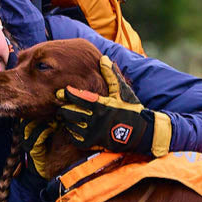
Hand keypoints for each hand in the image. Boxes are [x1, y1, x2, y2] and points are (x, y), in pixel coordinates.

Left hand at [56, 55, 170, 156]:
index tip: (63, 92)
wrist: (141, 132)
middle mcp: (95, 119)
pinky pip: (74, 138)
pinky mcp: (93, 143)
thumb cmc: (131, 109)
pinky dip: (70, 132)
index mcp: (101, 105)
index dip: (68, 94)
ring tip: (64, 115)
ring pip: (70, 125)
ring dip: (66, 119)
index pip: (77, 97)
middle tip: (59, 104)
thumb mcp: (122, 91)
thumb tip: (103, 58)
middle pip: (69, 112)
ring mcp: (93, 133)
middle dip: (63, 107)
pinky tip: (71, 127)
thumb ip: (111, 75)